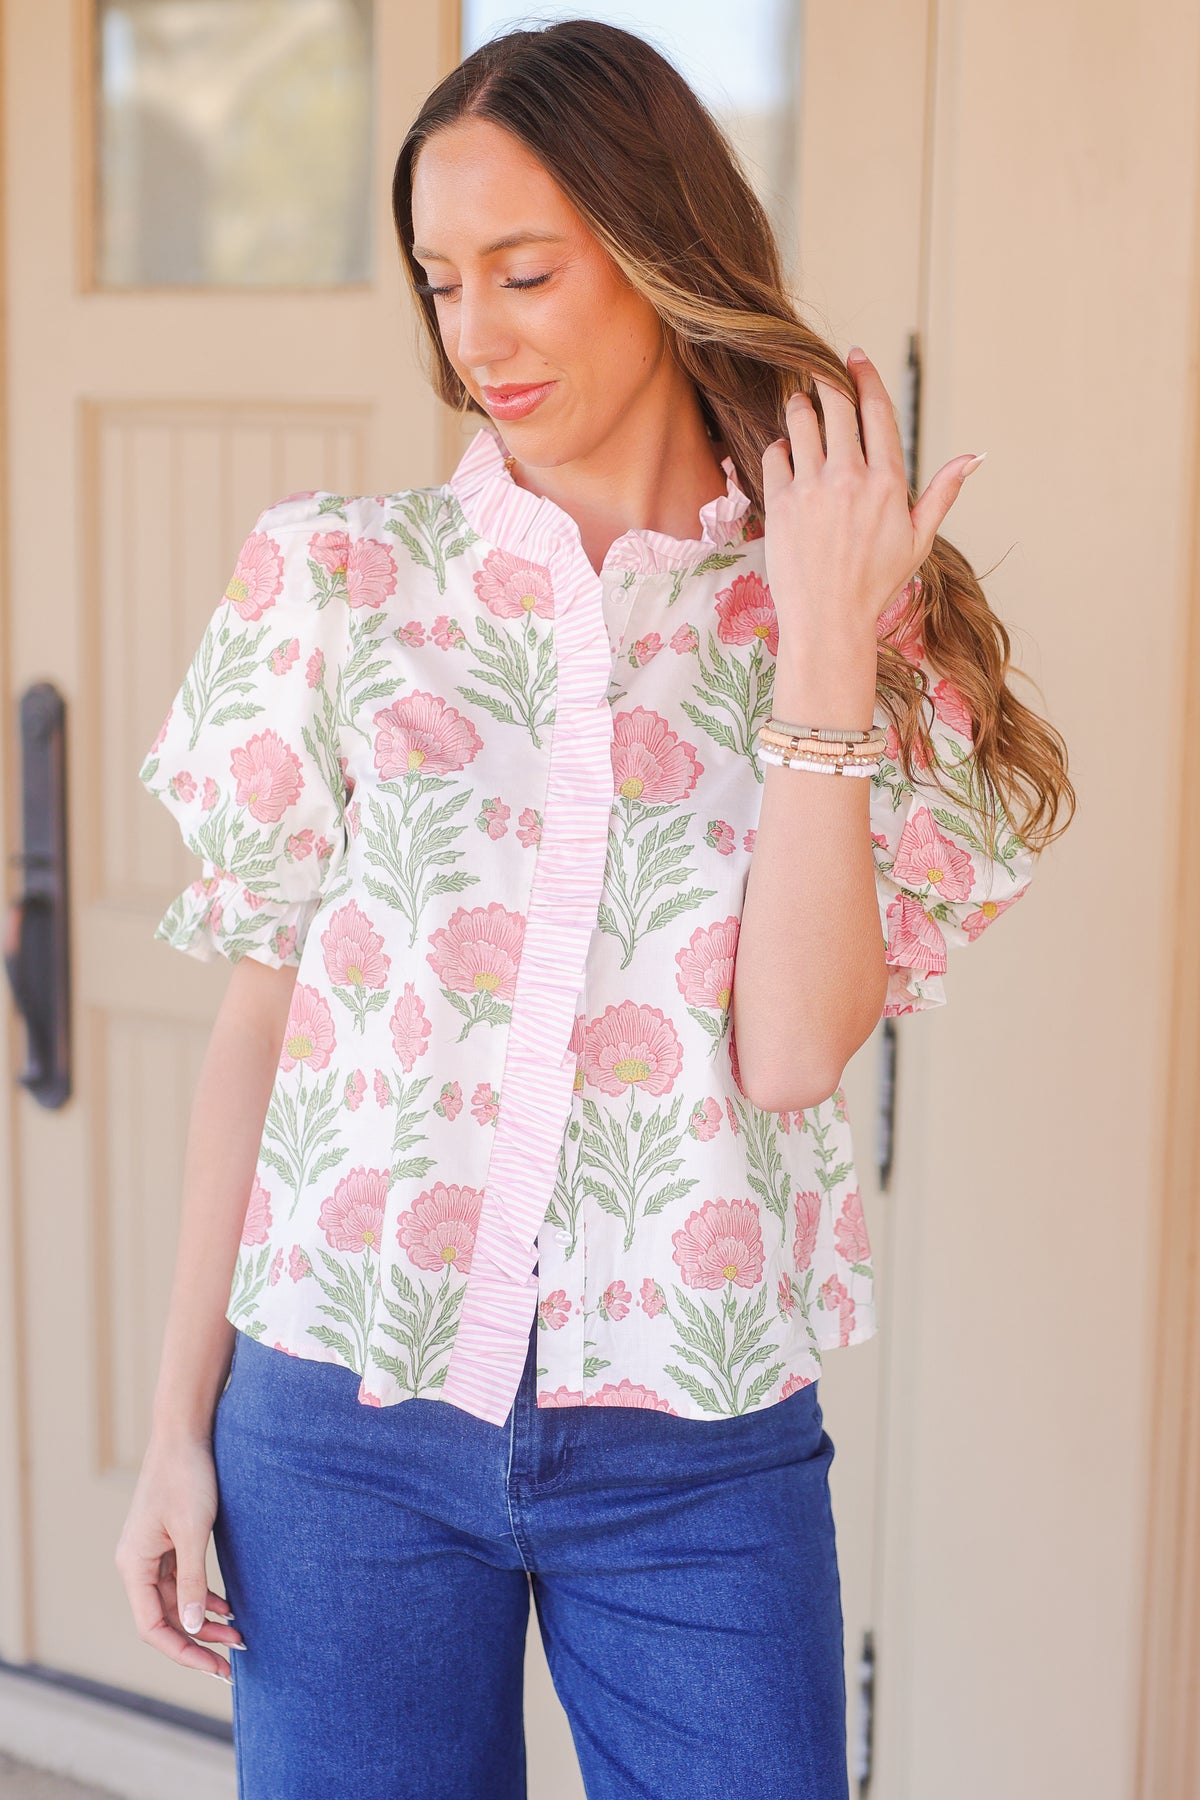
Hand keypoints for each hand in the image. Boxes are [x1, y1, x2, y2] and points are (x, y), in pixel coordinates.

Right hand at [114, 1433, 244, 1683]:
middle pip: (165, 1619)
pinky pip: (182, 1582)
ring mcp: (151, 1553)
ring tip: (239, 1637)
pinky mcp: (167, 1542)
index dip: (182, 1652)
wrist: (184, 1434)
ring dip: (205, 1620)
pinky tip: (228, 1609)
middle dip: (198, 1641)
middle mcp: (137, 1564)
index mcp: (133, 1565)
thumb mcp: (193, 1531)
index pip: (152, 1626)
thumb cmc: (186, 1477)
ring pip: (176, 1602)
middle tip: (233, 1661)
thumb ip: (193, 1580)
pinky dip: (204, 1597)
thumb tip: (194, 1627)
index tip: (213, 1667)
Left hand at [761, 345, 984, 647]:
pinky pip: (776, 454)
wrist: (828, 620)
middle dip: (827, 379)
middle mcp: (850, 477)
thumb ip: (943, 492)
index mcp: (888, 482)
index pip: (876, 409)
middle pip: (835, 403)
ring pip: (801, 420)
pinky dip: (780, 447)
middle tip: (819, 371)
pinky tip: (787, 455)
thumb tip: (975, 458)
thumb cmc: (876, 583)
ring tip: (801, 408)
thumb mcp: (919, 540)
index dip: (864, 375)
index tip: (854, 356)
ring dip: (800, 407)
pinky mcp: (781, 503)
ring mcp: (813, 488)